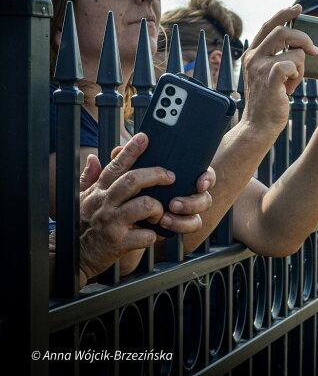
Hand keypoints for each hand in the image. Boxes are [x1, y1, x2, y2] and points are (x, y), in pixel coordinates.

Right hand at [81, 139, 215, 236]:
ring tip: (159, 211)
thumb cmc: (82, 224)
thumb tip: (94, 157)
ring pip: (144, 204)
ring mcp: (113, 223)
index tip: (144, 137)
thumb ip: (89, 177)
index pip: (116, 166)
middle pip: (133, 180)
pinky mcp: (120, 242)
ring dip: (158, 206)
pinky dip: (154, 234)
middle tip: (170, 175)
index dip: (131, 150)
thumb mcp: (81, 198)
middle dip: (156, 174)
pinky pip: (146, 234)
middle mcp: (106, 203)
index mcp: (99, 191)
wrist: (73, 256)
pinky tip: (154, 232)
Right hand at [242, 5, 317, 130]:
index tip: (298, 8)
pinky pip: (291, 64)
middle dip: (303, 38)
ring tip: (294, 81)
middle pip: (282, 31)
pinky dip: (297, 75)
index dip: (284, 14)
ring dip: (301, 66)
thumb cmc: (268, 102)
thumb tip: (299, 44)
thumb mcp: (269, 75)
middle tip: (314, 50)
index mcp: (253, 53)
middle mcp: (253, 57)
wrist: (258, 125)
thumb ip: (277, 58)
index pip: (269, 25)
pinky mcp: (269, 79)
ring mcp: (260, 67)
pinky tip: (290, 88)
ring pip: (294, 51)